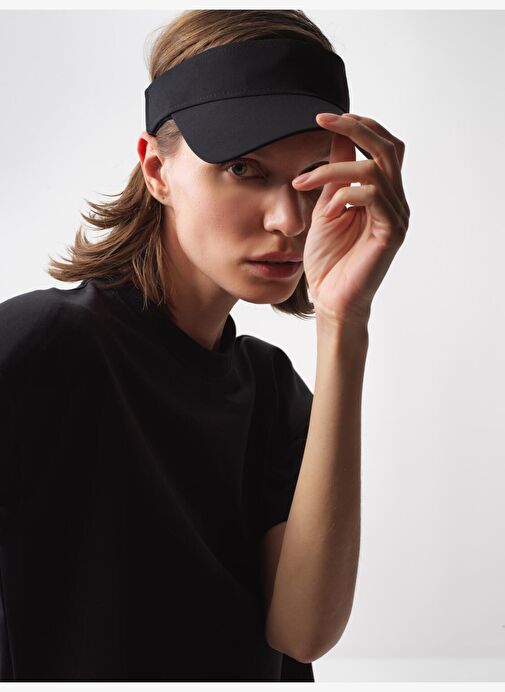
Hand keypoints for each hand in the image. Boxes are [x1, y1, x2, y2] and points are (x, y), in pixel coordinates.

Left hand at [292, 112, 409, 328]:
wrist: (330, 298)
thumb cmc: (328, 258)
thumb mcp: (326, 207)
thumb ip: (335, 176)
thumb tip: (336, 138)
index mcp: (382, 193)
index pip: (383, 145)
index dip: (359, 126)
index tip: (324, 119)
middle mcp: (395, 201)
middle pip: (388, 147)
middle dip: (356, 128)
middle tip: (323, 121)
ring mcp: (396, 216)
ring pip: (376, 170)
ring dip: (335, 169)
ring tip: (304, 183)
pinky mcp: (391, 233)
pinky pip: (374, 197)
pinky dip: (345, 195)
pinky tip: (328, 210)